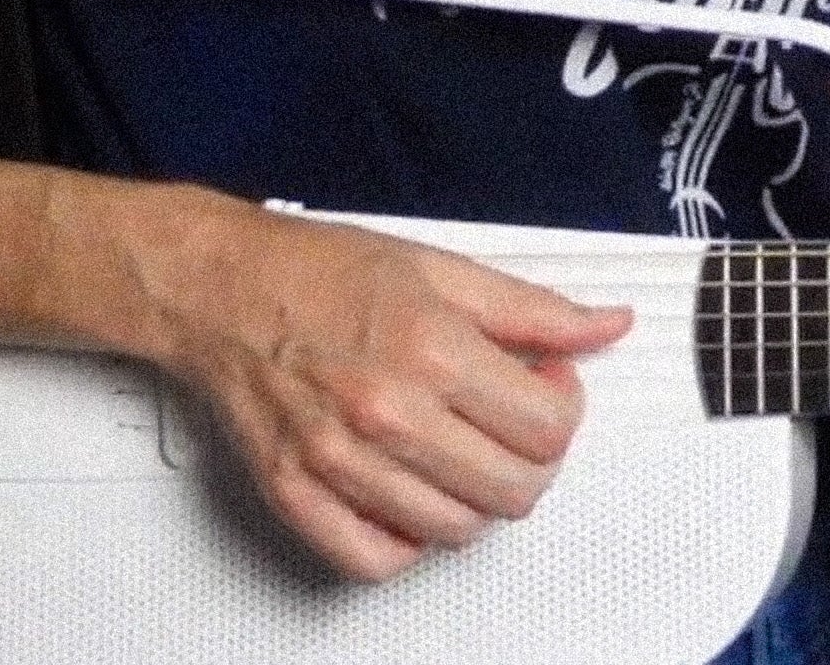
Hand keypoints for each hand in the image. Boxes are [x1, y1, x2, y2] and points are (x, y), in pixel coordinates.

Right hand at [148, 204, 633, 580]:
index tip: (546, 387)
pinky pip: (376, 560)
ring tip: (461, 451)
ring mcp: (338, 462)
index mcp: (432, 349)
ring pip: (456, 530)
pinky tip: (411, 495)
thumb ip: (534, 309)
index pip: (548, 429)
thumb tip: (607, 326)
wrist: (222, 288)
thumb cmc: (320, 273)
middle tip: (512, 424)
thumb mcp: (441, 269)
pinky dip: (407, 543)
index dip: (564, 409)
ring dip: (476, 498)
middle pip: (514, 490)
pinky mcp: (296, 495)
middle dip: (533, 460)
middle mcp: (387, 413)